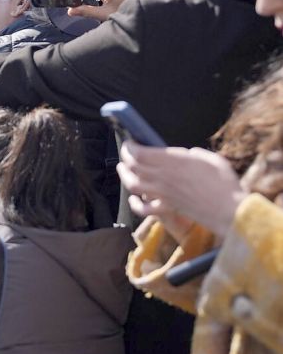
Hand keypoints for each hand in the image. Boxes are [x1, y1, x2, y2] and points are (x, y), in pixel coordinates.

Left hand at [117, 142, 245, 237]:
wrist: (229, 210)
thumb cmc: (224, 183)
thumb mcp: (210, 159)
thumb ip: (193, 154)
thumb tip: (185, 154)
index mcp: (173, 161)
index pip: (139, 153)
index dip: (129, 147)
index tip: (130, 143)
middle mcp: (163, 177)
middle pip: (133, 167)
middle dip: (125, 158)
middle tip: (126, 154)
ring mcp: (163, 194)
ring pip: (133, 185)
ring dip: (124, 176)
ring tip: (123, 170)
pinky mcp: (166, 208)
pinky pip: (143, 208)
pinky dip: (135, 204)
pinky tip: (134, 199)